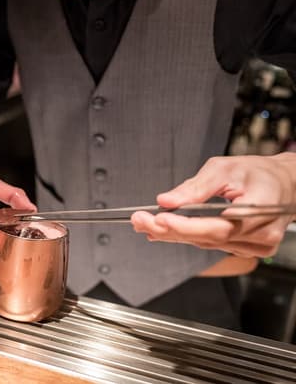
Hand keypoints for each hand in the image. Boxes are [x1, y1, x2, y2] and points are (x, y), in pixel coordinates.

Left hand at [131, 153, 295, 257]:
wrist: (285, 184)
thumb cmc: (258, 172)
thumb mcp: (224, 168)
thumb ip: (195, 187)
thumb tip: (166, 200)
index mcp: (259, 209)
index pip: (216, 226)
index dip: (184, 226)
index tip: (157, 219)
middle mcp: (260, 234)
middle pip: (207, 238)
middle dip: (169, 230)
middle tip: (138, 221)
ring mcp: (256, 246)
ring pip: (207, 244)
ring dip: (174, 235)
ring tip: (146, 224)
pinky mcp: (249, 250)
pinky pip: (213, 245)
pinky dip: (189, 237)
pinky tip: (167, 230)